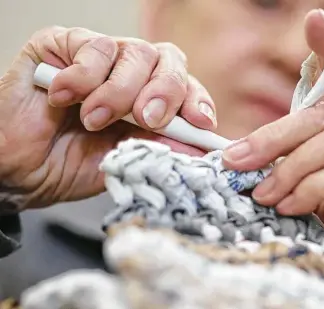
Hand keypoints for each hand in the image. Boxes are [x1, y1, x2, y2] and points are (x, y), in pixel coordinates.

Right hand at [0, 26, 216, 209]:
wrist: (18, 170)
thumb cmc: (69, 164)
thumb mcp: (124, 160)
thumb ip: (158, 147)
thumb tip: (197, 145)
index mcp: (148, 97)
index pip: (185, 86)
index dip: (196, 100)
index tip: (201, 123)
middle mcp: (129, 72)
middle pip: (168, 60)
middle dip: (165, 92)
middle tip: (148, 119)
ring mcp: (98, 56)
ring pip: (134, 52)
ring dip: (119, 92)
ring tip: (93, 120)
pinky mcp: (63, 44)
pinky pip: (92, 46)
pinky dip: (84, 77)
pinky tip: (63, 99)